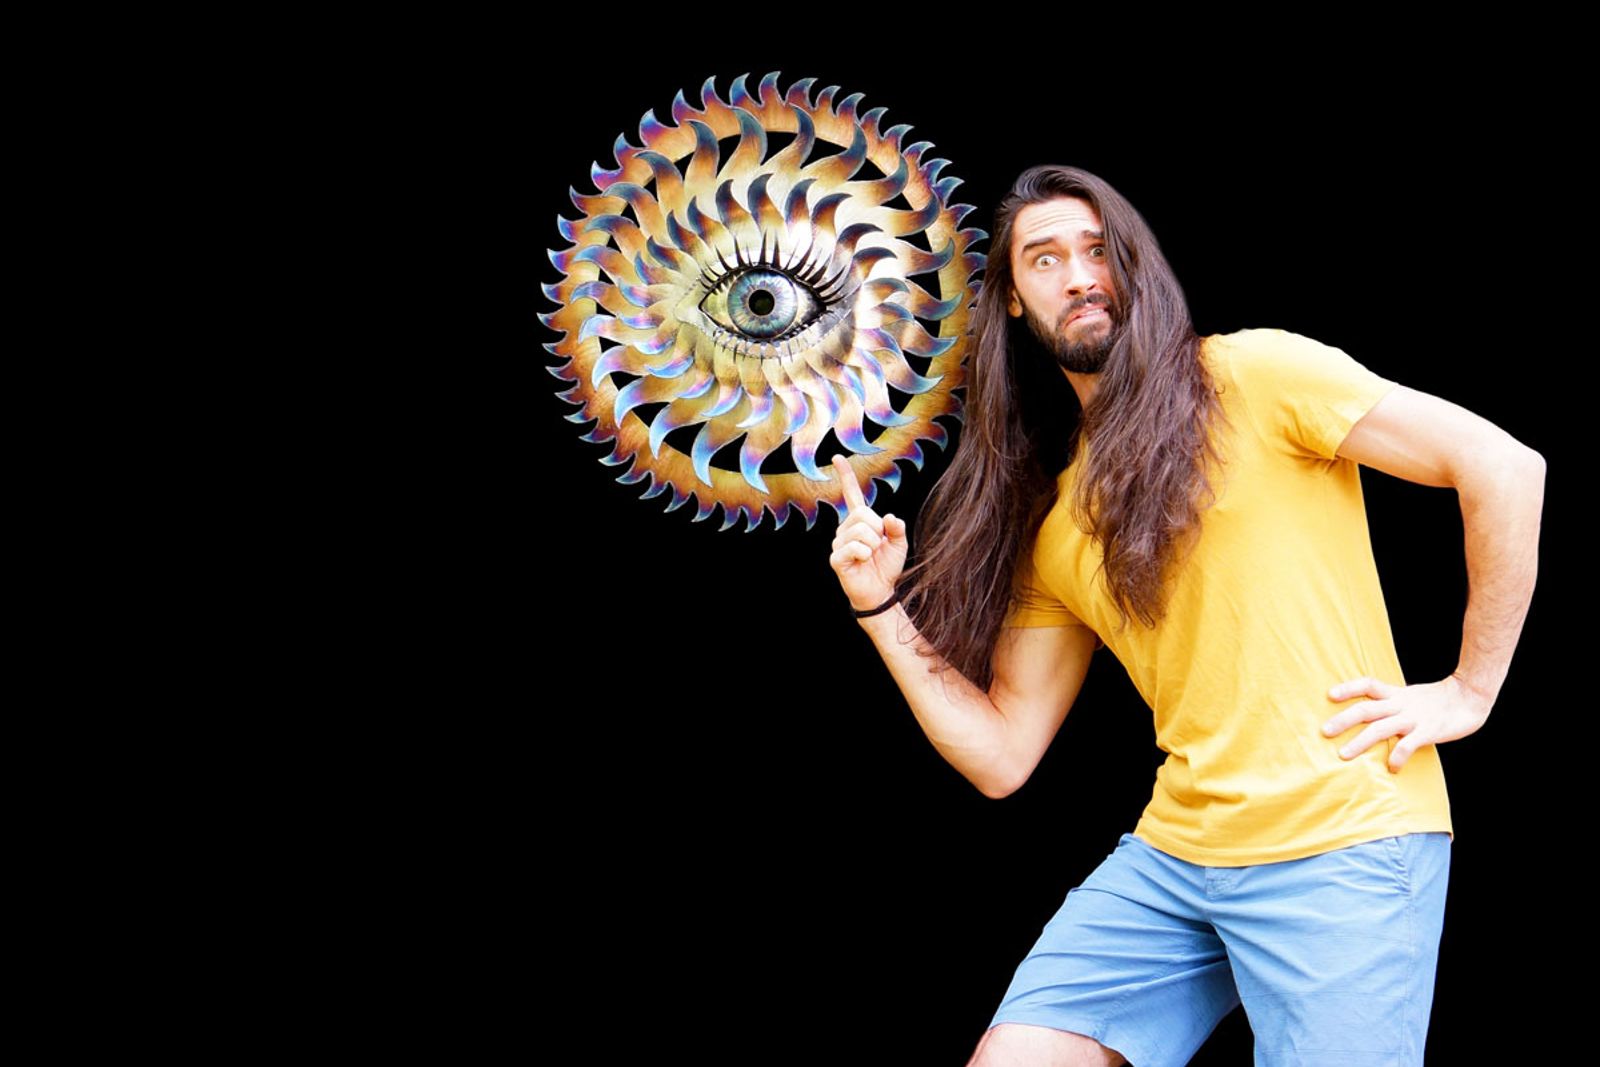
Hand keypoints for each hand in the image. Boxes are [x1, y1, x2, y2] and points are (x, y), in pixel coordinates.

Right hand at [828, 455, 908, 613]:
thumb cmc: (886, 565)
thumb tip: (889, 517)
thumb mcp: (899, 543)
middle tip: (877, 546)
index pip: (852, 494)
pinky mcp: (836, 558)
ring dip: (873, 545)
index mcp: (860, 520)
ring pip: (862, 532)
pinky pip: (856, 548)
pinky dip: (865, 555)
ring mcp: (839, 543)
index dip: (845, 475)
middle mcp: (845, 528)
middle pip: (864, 515)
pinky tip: (863, 562)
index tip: (837, 457)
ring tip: (870, 556)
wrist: (880, 590)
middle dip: (878, 531)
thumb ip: (897, 527)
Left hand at [1321, 674, 1492, 772]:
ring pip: (1381, 728)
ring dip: (1360, 742)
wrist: (1471, 697)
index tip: (1329, 695)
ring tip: (1343, 755)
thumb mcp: (1410, 696)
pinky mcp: (1428, 732)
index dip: (1349, 688)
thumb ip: (1391, 704)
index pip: (1368, 685)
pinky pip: (1408, 745)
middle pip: (1366, 709)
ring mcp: (1414, 718)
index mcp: (1396, 695)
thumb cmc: (1438, 701)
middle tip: (1324, 732)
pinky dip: (1397, 756)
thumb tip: (1368, 717)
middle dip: (1343, 720)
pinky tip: (1390, 767)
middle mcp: (1401, 705)